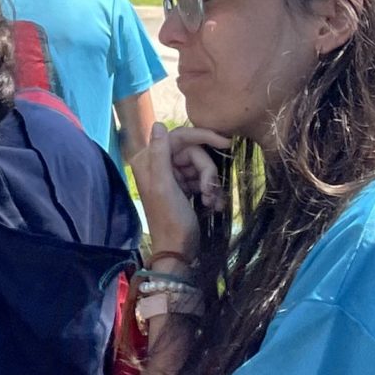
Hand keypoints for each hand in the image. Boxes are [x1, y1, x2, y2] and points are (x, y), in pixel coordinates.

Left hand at [129, 122, 228, 261]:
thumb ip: (160, 154)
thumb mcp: (164, 185)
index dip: (203, 137)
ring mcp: (171, 176)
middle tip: (209, 191)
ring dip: (210, 183)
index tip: (226, 143)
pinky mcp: (183, 187)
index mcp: (148, 161)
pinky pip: (202, 179)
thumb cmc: (170, 220)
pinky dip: (210, 190)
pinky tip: (213, 204)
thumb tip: (158, 123)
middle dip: (206, 171)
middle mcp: (158, 165)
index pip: (179, 137)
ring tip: (211, 201)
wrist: (179, 251)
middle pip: (193, 152)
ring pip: (201, 166)